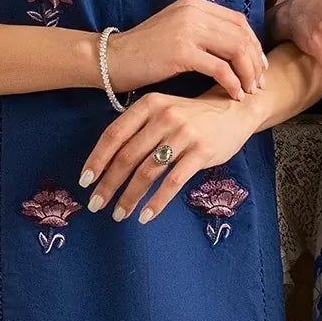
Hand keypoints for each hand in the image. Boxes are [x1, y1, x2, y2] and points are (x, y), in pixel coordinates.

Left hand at [78, 90, 259, 223]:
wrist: (236, 110)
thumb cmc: (194, 116)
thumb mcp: (164, 110)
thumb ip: (140, 129)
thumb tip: (108, 162)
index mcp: (149, 105)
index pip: (114, 135)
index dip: (96, 160)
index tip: (85, 181)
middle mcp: (164, 117)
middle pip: (127, 156)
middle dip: (108, 184)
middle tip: (96, 204)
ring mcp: (184, 135)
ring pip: (148, 172)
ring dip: (130, 197)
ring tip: (119, 214)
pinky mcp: (202, 152)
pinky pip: (173, 182)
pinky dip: (157, 202)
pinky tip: (146, 215)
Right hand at [106, 0, 266, 101]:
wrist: (111, 59)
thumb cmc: (145, 52)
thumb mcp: (177, 31)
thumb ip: (203, 32)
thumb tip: (236, 48)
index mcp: (194, 4)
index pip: (239, 21)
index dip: (254, 45)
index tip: (258, 66)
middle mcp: (193, 11)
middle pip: (242, 35)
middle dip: (255, 62)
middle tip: (258, 83)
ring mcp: (187, 29)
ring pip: (236, 50)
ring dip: (248, 73)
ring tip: (248, 91)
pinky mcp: (181, 51)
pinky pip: (220, 69)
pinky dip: (232, 84)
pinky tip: (233, 95)